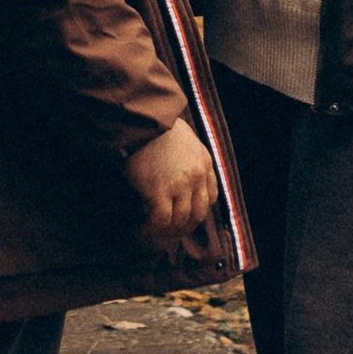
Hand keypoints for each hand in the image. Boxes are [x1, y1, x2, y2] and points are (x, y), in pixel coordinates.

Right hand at [126, 119, 218, 243]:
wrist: (142, 121)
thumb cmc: (157, 127)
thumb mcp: (185, 139)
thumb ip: (188, 157)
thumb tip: (177, 174)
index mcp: (204, 163)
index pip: (210, 196)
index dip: (198, 211)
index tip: (186, 216)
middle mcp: (196, 176)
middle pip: (198, 213)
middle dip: (186, 226)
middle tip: (171, 232)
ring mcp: (179, 185)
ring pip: (181, 220)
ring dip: (168, 231)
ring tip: (155, 232)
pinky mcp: (159, 191)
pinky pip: (160, 220)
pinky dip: (152, 229)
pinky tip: (143, 229)